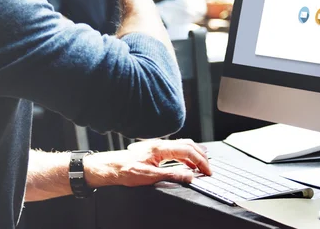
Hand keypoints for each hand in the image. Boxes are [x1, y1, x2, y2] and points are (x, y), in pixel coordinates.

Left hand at [84, 139, 210, 187]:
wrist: (111, 167)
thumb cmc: (125, 170)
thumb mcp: (149, 176)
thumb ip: (171, 175)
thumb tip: (189, 176)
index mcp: (160, 148)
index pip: (187, 151)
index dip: (200, 161)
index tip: (207, 171)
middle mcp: (160, 144)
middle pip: (188, 145)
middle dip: (201, 156)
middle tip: (208, 169)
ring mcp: (158, 145)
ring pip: (183, 145)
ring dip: (194, 154)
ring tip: (202, 165)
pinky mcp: (156, 150)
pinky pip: (176, 149)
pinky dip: (186, 155)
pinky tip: (187, 163)